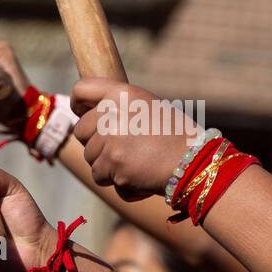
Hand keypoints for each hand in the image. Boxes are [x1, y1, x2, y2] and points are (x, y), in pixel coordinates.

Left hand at [71, 78, 202, 201]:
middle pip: (81, 131)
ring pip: (90, 158)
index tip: (79, 111)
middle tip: (120, 149)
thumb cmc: (176, 137)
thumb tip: (91, 115)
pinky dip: (117, 183)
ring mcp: (110, 140)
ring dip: (108, 166)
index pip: (82, 89)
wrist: (194, 162)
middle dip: (96, 143)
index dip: (77, 102)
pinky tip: (139, 177)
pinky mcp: (113, 165)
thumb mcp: (148, 107)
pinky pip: (101, 178)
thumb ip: (120, 107)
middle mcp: (113, 113)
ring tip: (137, 163)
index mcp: (122, 94)